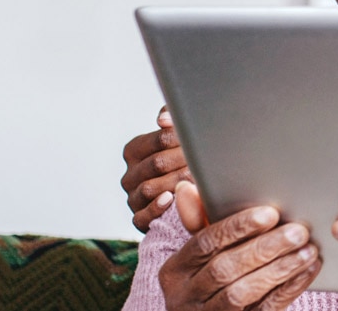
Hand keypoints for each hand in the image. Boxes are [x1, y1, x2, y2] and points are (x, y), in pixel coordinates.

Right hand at [120, 105, 191, 231]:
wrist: (190, 195)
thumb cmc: (184, 158)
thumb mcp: (179, 135)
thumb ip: (172, 118)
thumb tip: (163, 119)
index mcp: (135, 150)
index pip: (160, 139)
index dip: (183, 138)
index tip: (201, 139)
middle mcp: (130, 174)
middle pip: (157, 163)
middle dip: (184, 160)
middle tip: (207, 159)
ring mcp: (133, 198)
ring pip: (150, 188)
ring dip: (177, 182)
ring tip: (198, 178)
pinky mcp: (138, 219)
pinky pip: (142, 216)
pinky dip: (157, 208)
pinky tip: (171, 199)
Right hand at [159, 181, 320, 310]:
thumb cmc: (208, 276)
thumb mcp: (200, 253)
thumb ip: (200, 221)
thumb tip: (186, 186)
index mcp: (176, 269)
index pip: (204, 242)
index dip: (237, 227)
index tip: (270, 213)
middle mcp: (185, 296)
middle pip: (224, 269)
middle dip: (265, 248)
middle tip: (298, 231)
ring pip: (241, 294)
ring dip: (279, 269)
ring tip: (308, 250)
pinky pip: (264, 310)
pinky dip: (288, 289)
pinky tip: (308, 270)